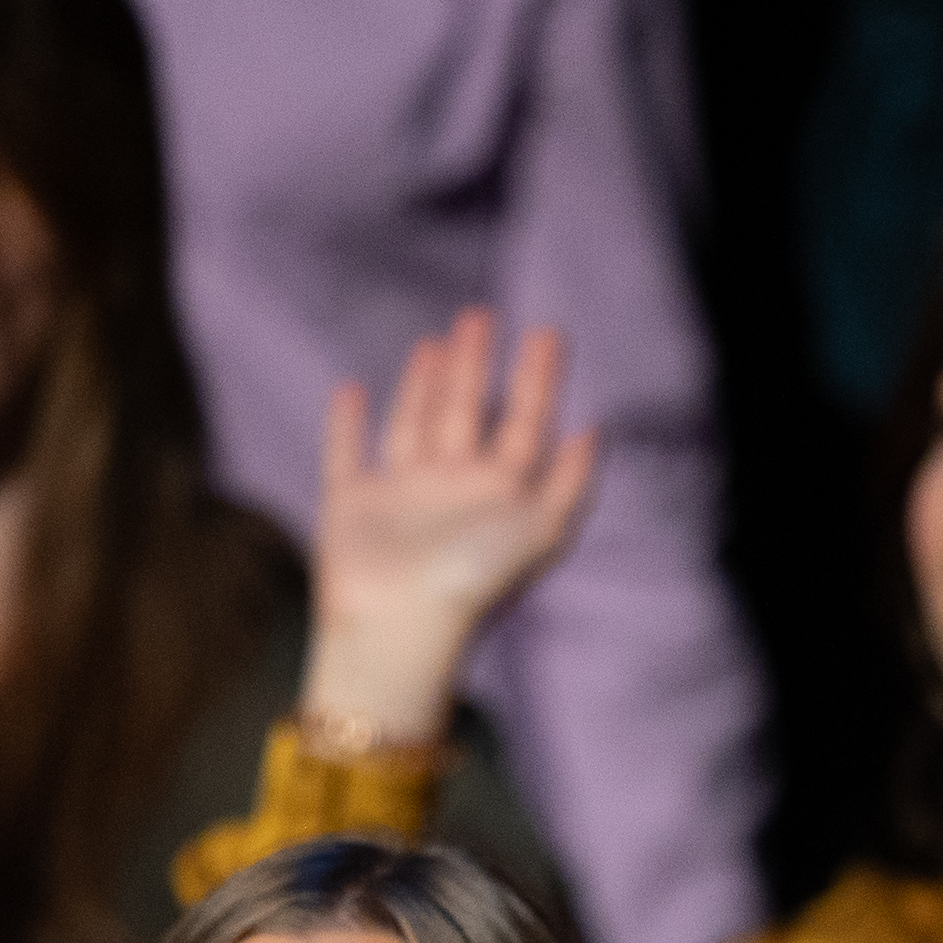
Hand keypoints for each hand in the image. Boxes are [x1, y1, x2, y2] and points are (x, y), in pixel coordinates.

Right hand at [297, 311, 601, 749]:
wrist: (400, 627)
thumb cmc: (475, 580)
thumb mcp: (543, 529)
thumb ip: (571, 480)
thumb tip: (596, 428)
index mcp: (500, 494)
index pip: (525, 422)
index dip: (538, 380)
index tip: (547, 331)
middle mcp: (453, 490)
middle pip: (468, 414)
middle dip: (476, 367)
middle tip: (482, 315)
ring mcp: (400, 496)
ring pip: (415, 424)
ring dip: (423, 385)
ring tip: (435, 342)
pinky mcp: (350, 504)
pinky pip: (347, 453)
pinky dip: (346, 424)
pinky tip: (351, 388)